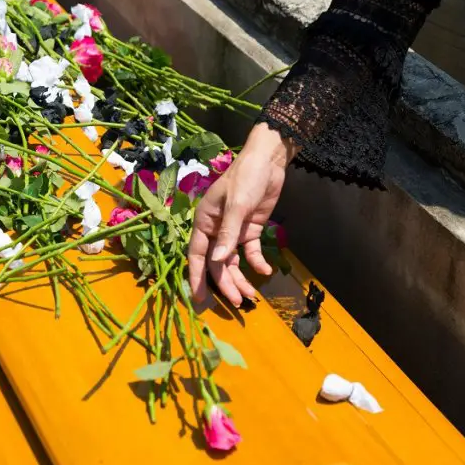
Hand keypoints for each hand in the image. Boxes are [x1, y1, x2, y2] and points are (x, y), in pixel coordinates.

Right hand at [188, 123, 297, 305]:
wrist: (268, 161)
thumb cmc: (246, 177)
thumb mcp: (237, 204)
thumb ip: (228, 234)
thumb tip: (218, 261)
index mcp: (204, 222)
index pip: (197, 255)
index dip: (197, 277)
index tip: (200, 299)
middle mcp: (215, 230)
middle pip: (216, 263)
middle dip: (225, 283)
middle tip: (236, 303)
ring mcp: (233, 231)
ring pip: (232, 261)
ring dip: (240, 279)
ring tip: (250, 296)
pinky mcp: (249, 230)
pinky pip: (250, 252)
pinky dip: (257, 263)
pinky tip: (265, 272)